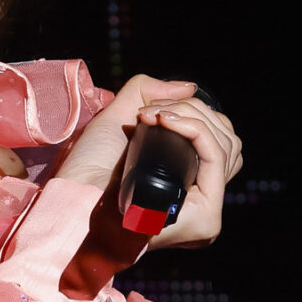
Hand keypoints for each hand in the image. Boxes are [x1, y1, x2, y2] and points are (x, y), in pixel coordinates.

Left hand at [57, 73, 242, 252]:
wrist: (74, 196)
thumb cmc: (89, 166)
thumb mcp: (117, 117)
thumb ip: (146, 92)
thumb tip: (191, 87)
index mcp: (190, 180)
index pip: (220, 140)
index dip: (196, 114)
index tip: (155, 111)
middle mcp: (203, 198)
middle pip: (227, 139)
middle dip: (193, 112)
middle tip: (152, 113)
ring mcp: (206, 208)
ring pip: (226, 144)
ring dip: (192, 117)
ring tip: (153, 118)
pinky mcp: (204, 214)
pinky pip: (217, 157)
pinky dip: (197, 130)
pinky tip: (167, 122)